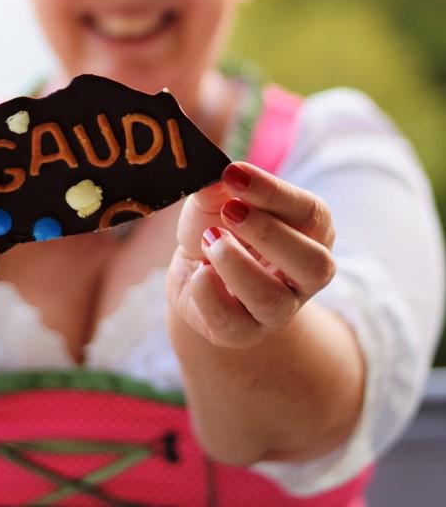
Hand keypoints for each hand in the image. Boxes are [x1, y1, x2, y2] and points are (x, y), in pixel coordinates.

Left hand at [166, 162, 335, 347]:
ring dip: (235, 264)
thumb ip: (217, 186)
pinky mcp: (243, 333)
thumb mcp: (214, 198)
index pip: (311, 213)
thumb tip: (216, 175)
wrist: (193, 268)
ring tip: (210, 240)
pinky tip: (199, 272)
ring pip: (274, 301)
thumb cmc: (216, 225)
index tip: (233, 173)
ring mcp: (277, 310)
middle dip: (269, 234)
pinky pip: (233, 324)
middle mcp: (303, 276)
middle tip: (229, 210)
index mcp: (310, 233)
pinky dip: (209, 293)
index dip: (273, 192)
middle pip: (314, 265)